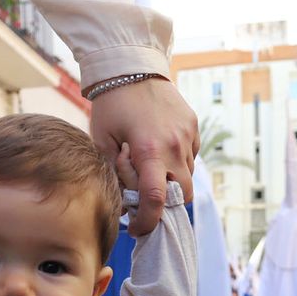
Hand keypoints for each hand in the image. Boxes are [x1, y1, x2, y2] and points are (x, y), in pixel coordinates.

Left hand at [88, 78, 198, 235]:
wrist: (131, 66)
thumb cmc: (111, 104)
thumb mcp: (103, 141)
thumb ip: (115, 174)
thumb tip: (125, 203)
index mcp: (149, 151)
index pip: (157, 200)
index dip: (148, 222)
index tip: (138, 229)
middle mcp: (175, 145)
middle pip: (181, 195)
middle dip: (165, 204)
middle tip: (145, 198)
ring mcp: (188, 135)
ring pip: (187, 175)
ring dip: (170, 180)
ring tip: (149, 165)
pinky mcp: (193, 126)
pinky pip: (191, 156)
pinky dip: (177, 162)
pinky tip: (159, 149)